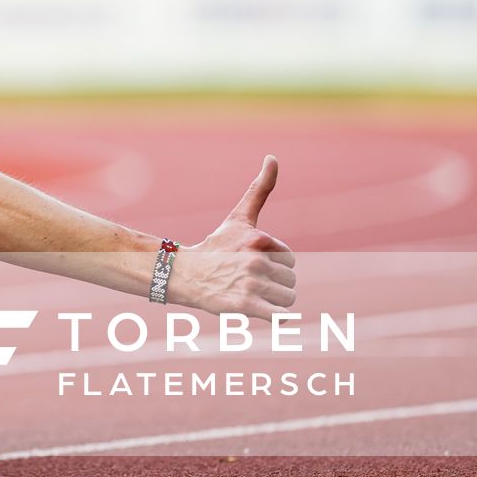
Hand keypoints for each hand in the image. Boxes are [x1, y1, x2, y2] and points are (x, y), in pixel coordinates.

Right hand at [173, 155, 296, 320]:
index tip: (252, 262)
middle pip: (290, 281)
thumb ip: (260, 188)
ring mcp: (250, 285)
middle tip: (250, 281)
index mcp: (259, 239)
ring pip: (288, 300)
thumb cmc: (216, 247)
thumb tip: (273, 157)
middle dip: (275, 284)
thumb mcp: (239, 218)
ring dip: (275, 302)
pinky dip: (279, 319)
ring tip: (253, 295)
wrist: (185, 275)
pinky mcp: (244, 307)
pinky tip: (270, 315)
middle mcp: (256, 261)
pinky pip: (280, 317)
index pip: (289, 260)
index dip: (274, 264)